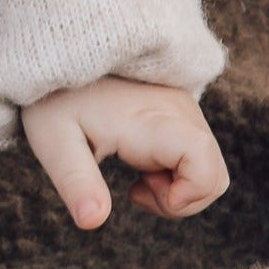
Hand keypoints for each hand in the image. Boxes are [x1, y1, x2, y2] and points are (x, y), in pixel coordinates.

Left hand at [21, 77, 226, 231]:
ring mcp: (182, 109)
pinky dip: (176, 168)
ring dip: (179, 184)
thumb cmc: (53, 96)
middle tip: (136, 189)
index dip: (187, 197)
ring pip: (208, 164)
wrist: (58, 47)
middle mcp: (180, 112)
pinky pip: (196, 150)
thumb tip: (92, 221)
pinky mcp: (177, 109)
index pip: (206, 167)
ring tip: (135, 174)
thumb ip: (75, 181)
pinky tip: (137, 159)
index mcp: (155, 122)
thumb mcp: (54, 140)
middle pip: (215, 175)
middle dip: (182, 198)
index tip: (140, 194)